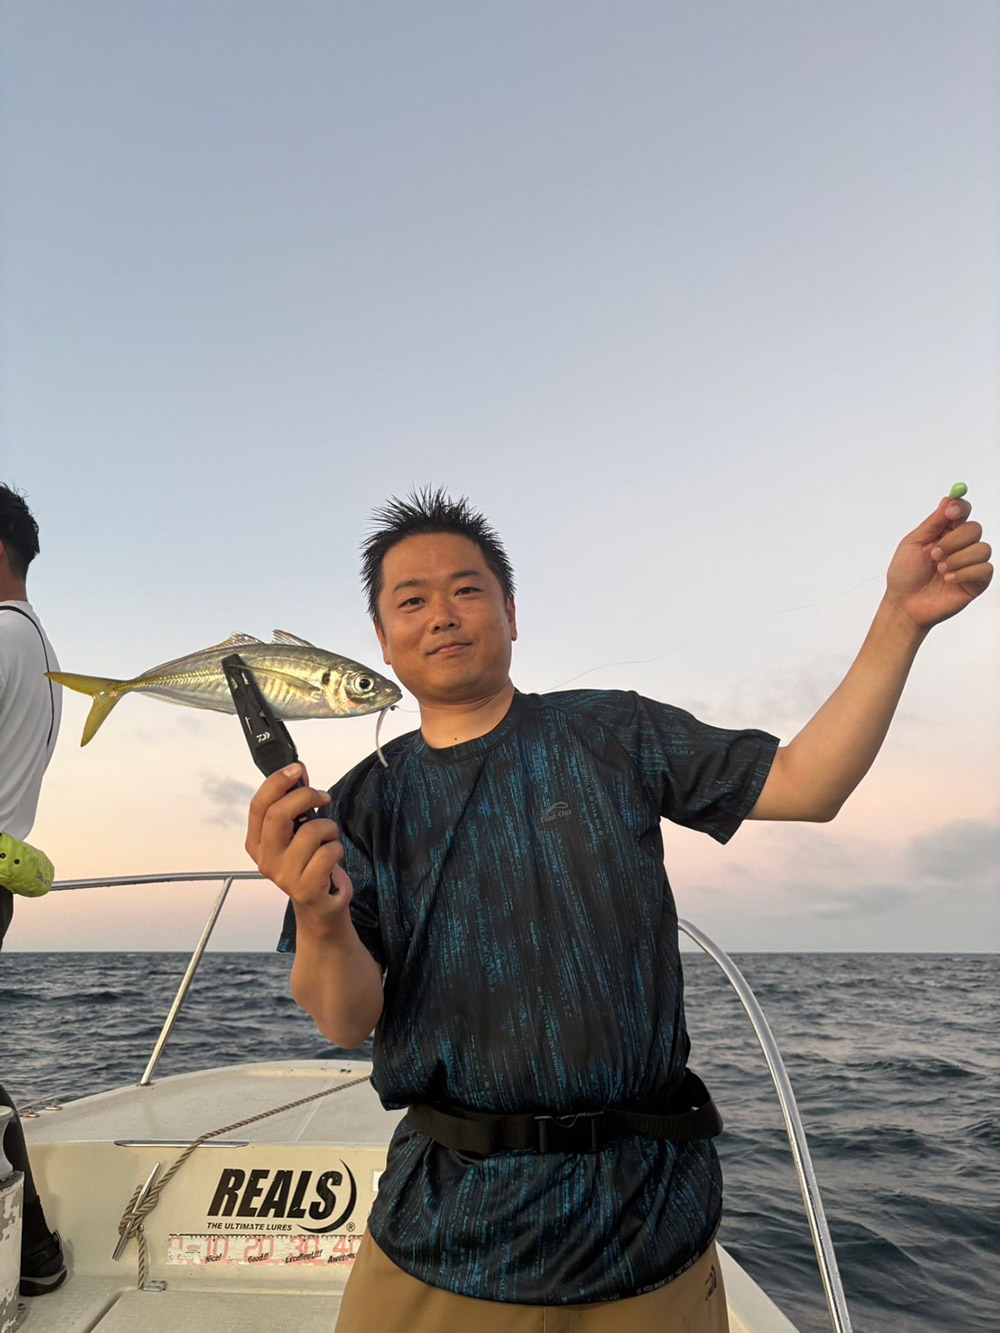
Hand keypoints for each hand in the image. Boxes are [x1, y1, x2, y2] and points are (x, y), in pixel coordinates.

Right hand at [245, 764, 353, 924]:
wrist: (320, 904)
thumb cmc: (309, 863)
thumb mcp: (297, 832)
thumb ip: (295, 803)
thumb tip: (298, 771)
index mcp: (257, 843)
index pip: (259, 805)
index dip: (277, 782)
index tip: (296, 769)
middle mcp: (266, 859)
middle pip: (279, 814)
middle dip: (306, 796)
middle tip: (323, 797)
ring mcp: (284, 876)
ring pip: (310, 832)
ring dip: (329, 828)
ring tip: (329, 839)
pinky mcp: (306, 889)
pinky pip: (327, 853)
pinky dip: (337, 849)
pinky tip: (333, 858)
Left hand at [885, 496, 992, 631]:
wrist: (904, 604)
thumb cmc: (905, 575)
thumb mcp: (912, 543)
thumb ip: (932, 523)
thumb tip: (948, 499)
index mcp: (945, 533)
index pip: (962, 512)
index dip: (960, 507)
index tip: (951, 512)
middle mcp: (961, 546)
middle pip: (974, 529)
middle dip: (953, 541)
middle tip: (935, 554)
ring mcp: (970, 564)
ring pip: (982, 549)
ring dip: (957, 560)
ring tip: (940, 571)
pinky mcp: (977, 582)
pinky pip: (985, 569)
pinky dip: (965, 573)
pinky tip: (949, 580)